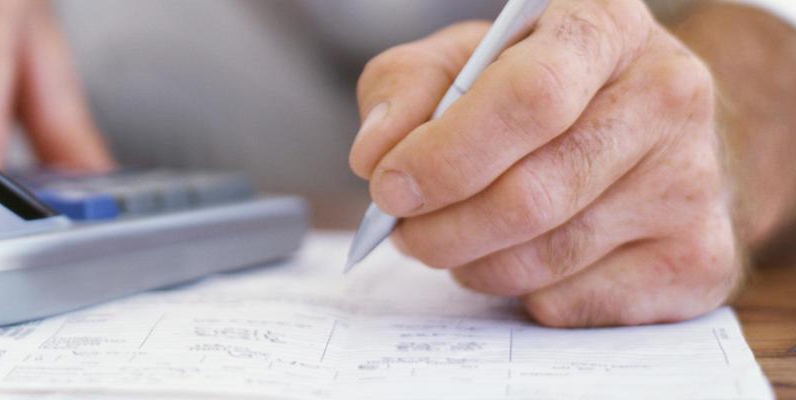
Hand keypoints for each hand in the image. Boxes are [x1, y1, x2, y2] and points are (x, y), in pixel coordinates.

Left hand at [350, 0, 740, 326]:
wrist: (646, 134)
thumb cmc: (537, 90)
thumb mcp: (461, 59)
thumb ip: (405, 89)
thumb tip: (377, 156)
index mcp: (605, 26)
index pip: (530, 96)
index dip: (446, 154)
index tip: (390, 185)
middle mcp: (667, 95)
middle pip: (532, 192)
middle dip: (442, 227)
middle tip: (403, 231)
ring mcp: (694, 182)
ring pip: (547, 257)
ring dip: (472, 263)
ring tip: (454, 242)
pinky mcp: (699, 260)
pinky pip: (574, 304)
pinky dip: (522, 295)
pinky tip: (520, 259)